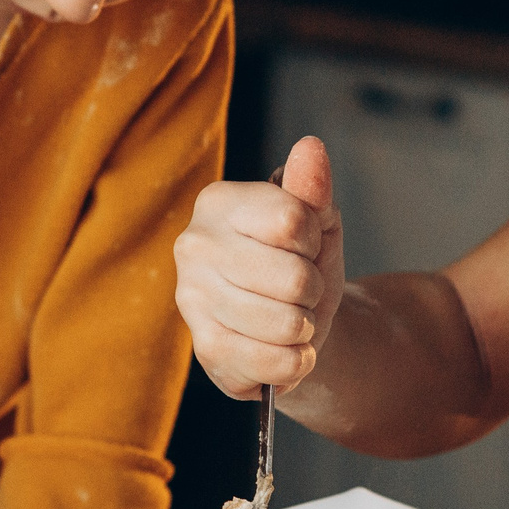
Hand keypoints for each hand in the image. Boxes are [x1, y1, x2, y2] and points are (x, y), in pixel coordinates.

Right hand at [173, 135, 343, 399]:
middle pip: (293, 278)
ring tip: (291, 320)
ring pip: (286, 323)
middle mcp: (194, 245)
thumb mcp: (316, 223)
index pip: (293, 220)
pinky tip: (287, 351)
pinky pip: (273, 362)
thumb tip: (310, 147)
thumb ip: (311, 189)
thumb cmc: (300, 265)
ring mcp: (193, 299)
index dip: (314, 240)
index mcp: (218, 203)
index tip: (303, 246)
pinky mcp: (204, 348)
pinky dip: (295, 362)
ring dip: (305, 328)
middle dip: (312, 290)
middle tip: (299, 291)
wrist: (291, 327)